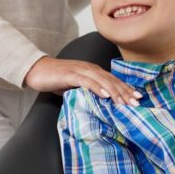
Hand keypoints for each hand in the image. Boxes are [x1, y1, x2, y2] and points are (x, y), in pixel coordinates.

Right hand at [24, 56, 141, 106]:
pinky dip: (97, 88)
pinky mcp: (71, 74)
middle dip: (125, 91)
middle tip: (136, 102)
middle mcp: (90, 68)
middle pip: (111, 80)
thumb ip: (88, 92)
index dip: (126, 89)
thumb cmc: (55, 80)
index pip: (113, 80)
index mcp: (93, 71)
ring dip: (115, 91)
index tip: (137, 98)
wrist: (37, 71)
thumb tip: (100, 104)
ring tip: (124, 101)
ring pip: (102, 80)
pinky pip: (87, 81)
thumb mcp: (75, 87)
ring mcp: (81, 70)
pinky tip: (105, 95)